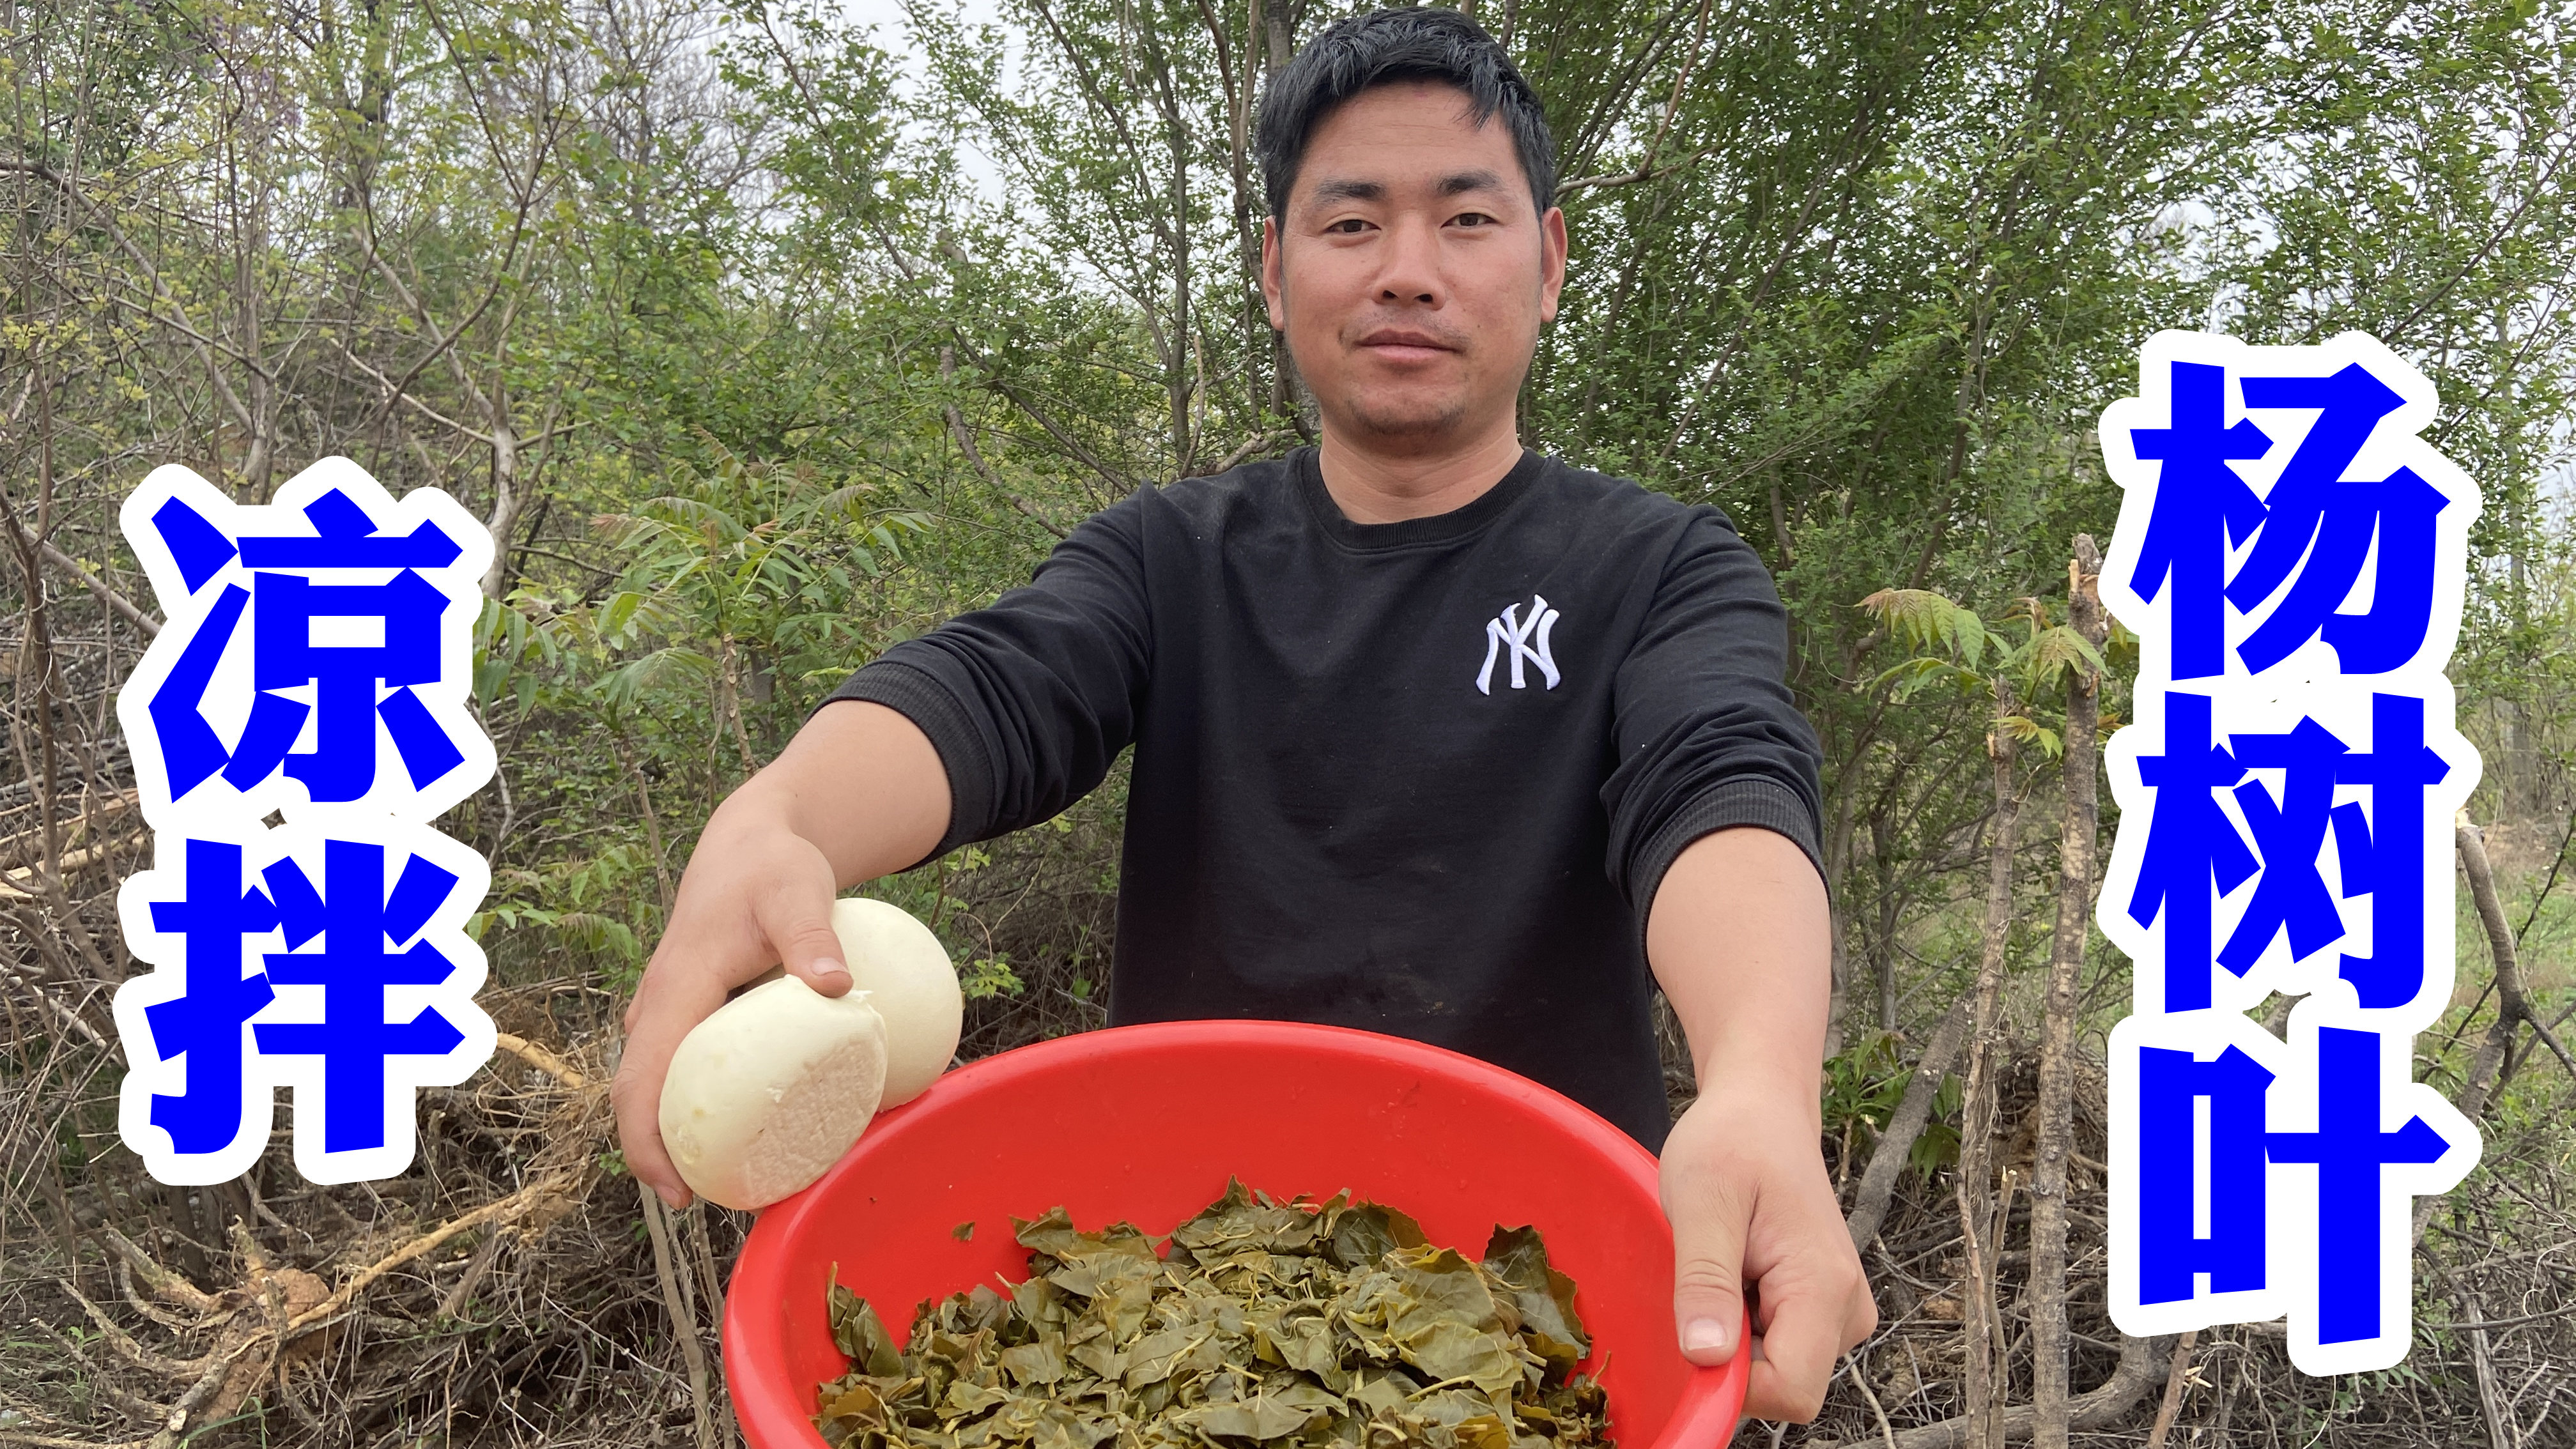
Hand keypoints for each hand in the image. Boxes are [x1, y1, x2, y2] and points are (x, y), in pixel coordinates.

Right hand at [608, 700, 950, 1209]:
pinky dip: (699, 1103)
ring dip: (679, 1132)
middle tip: (710, 1203)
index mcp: (676, 989)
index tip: (678, 1192)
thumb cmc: (774, 868)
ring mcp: (670, 1011)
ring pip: (659, 1084)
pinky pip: (684, 1068)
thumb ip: (813, 936)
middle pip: (641, 1095)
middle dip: (660, 1155)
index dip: (647, 1142)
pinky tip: (746, 1129)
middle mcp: (660, 1006)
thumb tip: (836, 986)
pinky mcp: (689, 1012)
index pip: (642, 1078)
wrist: (751, 843)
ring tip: (731, 1182)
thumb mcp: (797, 892)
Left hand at [1660, 1081, 1875, 1420]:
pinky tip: (1739, 1271)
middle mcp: (1848, 1309)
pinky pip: (1779, 1348)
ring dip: (1736, 1335)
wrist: (1762, 1111)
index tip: (1695, 1329)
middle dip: (1732, 1354)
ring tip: (1726, 1265)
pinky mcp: (1825, 1308)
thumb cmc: (1731, 1143)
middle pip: (1784, 1386)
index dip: (1733, 1383)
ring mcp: (1840, 1311)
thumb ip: (1706, 1281)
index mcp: (1825, 1287)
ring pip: (1779, 1370)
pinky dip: (1746, 1323)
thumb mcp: (1702, 1202)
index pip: (1790, 1391)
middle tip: (1709, 1278)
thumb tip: (1708, 1357)